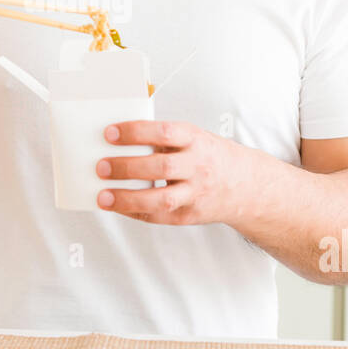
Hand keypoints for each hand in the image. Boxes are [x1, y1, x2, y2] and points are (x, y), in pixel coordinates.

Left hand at [95, 120, 258, 225]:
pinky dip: (135, 212)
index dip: (135, 132)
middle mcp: (198, 166)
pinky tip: (118, 206)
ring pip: (161, 199)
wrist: (246, 185)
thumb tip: (118, 142)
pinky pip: (160, 216)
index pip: (164, 132)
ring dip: (128, 198)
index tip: (110, 133)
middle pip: (161, 167)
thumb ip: (163, 139)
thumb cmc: (209, 156)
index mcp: (195, 140)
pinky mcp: (191, 215)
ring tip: (103, 196)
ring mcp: (196, 193)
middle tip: (101, 166)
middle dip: (127, 167)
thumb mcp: (193, 138)